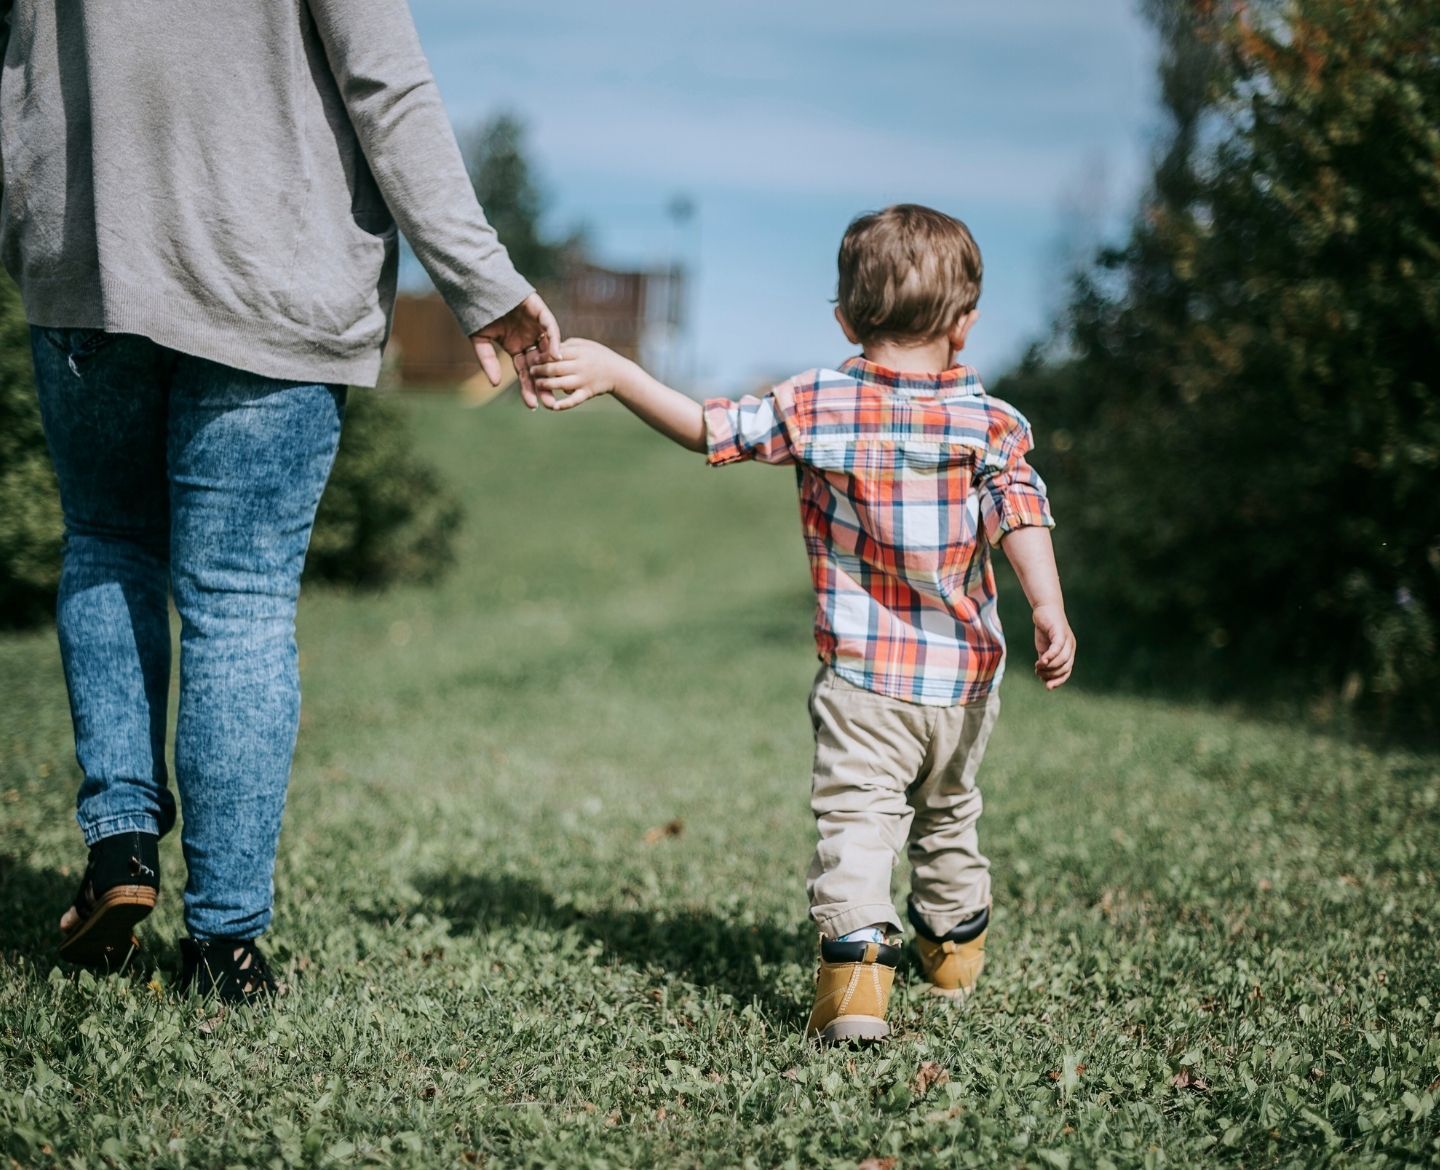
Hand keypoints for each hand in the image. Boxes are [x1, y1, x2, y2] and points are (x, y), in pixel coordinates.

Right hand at [470, 293, 561, 407]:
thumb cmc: (477, 313)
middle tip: (551, 403)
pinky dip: (554, 342)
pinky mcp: (540, 312)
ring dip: (552, 367)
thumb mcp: (480, 341)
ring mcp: (536, 327)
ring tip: (555, 384)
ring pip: (548, 349)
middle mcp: (529, 340)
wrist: (478, 287)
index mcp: (517, 348)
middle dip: (545, 385)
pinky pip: (550, 328)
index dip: (529, 389)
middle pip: (541, 367)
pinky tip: (555, 356)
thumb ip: (488, 362)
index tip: (533, 406)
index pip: (525, 373)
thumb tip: (495, 384)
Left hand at [527, 338, 637, 411]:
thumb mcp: (585, 345)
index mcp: (579, 352)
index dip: (542, 356)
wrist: (619, 373)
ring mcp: (584, 380)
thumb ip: (568, 345)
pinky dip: (564, 404)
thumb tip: (549, 347)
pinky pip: (574, 400)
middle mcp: (581, 366)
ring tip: (538, 384)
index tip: (533, 358)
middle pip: (555, 368)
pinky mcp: (587, 393)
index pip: (556, 353)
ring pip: (561, 384)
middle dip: (540, 370)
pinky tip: (553, 407)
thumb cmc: (599, 356)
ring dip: (546, 385)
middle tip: (531, 371)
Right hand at [1031, 603, 1075, 688]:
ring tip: (1037, 667)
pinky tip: (1041, 661)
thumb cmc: (1045, 629)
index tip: (1047, 686)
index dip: (1059, 681)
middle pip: (1065, 667)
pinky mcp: (1060, 632)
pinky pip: (1057, 648)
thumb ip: (1045, 661)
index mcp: (1069, 652)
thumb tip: (1043, 678)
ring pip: (1062, 660)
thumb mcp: (1044, 648)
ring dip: (1048, 667)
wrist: (1044, 609)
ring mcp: (1067, 639)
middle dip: (1051, 674)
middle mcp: (1070, 647)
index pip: (1067, 671)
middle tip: (1038, 673)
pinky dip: (1050, 656)